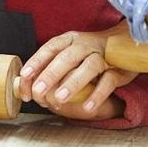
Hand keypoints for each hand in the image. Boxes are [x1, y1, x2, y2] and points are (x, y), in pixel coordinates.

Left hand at [18, 29, 136, 120]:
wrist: (122, 44)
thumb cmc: (87, 54)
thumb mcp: (68, 55)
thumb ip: (50, 67)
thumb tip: (29, 87)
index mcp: (69, 40)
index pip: (50, 48)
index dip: (36, 61)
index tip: (25, 76)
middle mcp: (84, 45)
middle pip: (66, 57)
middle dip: (51, 74)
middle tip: (39, 92)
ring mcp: (102, 56)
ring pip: (88, 67)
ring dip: (72, 83)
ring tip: (60, 98)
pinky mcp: (117, 70)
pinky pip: (108, 81)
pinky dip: (97, 94)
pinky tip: (87, 106)